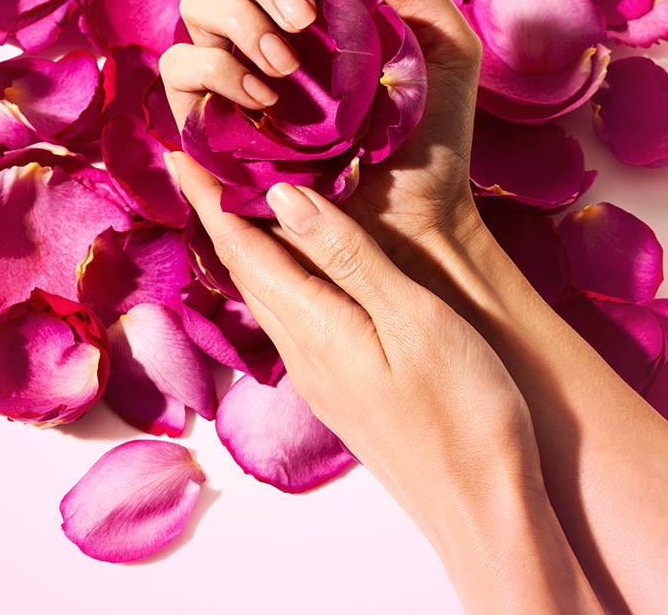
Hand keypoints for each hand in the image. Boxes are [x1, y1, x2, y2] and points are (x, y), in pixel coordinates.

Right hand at [159, 0, 484, 290]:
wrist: (414, 218)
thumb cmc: (431, 135)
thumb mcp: (442, 42)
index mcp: (323, 2)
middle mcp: (272, 28)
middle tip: (304, 18)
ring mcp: (237, 71)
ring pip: (198, 7)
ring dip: (239, 22)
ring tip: (288, 68)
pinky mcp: (209, 118)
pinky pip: (180, 68)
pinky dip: (214, 70)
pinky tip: (264, 97)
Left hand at [164, 152, 600, 614]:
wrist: (488, 514)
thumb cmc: (466, 413)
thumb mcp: (411, 319)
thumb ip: (346, 256)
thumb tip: (280, 197)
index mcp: (314, 326)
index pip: (243, 247)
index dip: (210, 197)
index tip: (179, 153)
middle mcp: (303, 352)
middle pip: (245, 270)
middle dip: (218, 215)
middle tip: (201, 165)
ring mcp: (322, 376)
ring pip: (266, 295)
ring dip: (245, 246)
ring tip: (237, 204)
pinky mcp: (344, 390)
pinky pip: (293, 316)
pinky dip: (281, 276)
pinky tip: (296, 268)